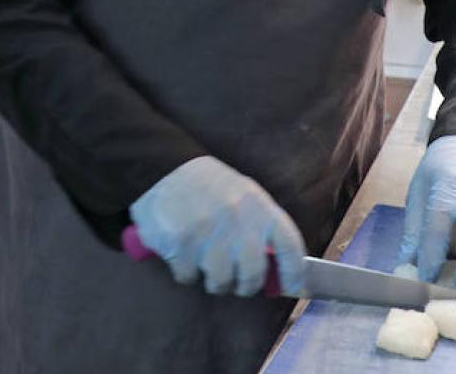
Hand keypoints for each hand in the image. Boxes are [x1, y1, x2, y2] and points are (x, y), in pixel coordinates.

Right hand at [129, 156, 307, 296]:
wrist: (161, 168)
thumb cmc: (207, 187)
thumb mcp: (242, 194)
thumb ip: (260, 227)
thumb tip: (277, 270)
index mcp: (257, 204)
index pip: (288, 244)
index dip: (294, 272)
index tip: (294, 288)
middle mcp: (236, 218)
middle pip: (253, 274)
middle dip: (245, 286)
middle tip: (236, 283)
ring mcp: (208, 231)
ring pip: (220, 281)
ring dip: (213, 281)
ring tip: (204, 264)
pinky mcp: (180, 243)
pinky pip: (188, 277)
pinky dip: (185, 272)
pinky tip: (181, 254)